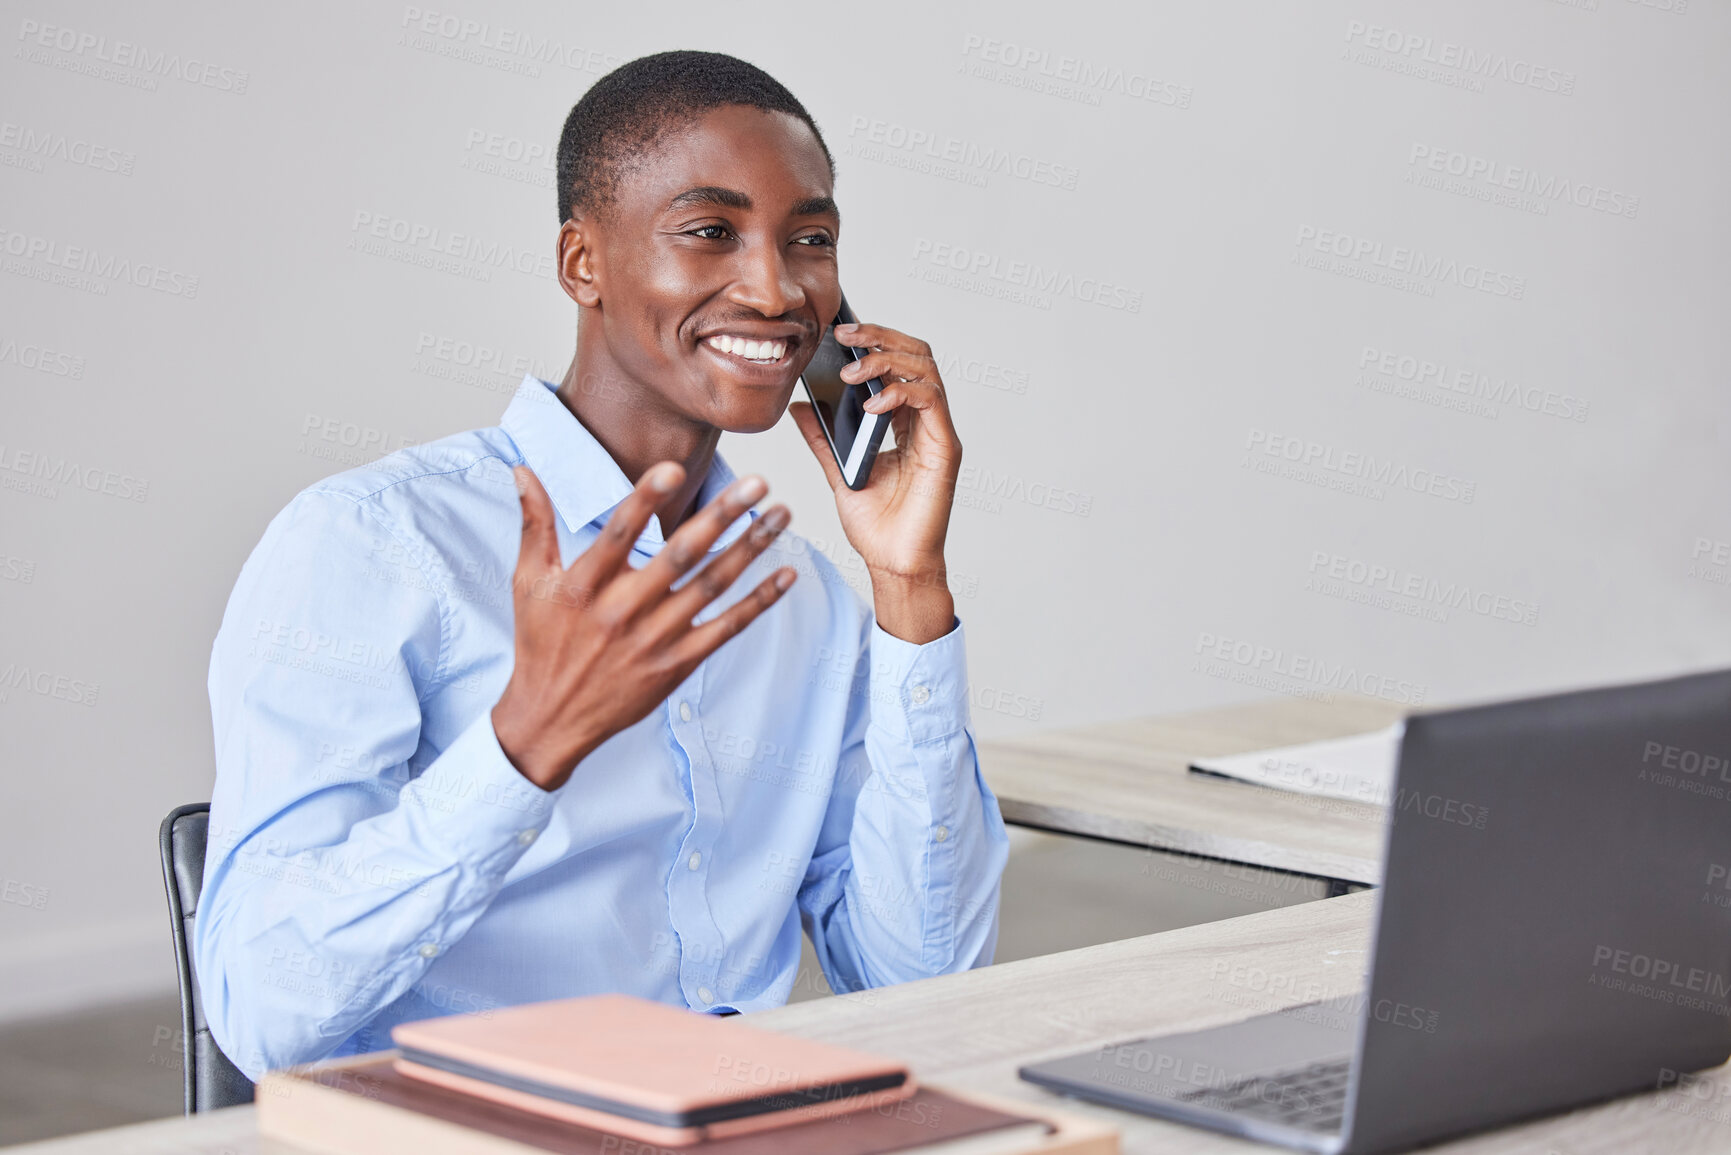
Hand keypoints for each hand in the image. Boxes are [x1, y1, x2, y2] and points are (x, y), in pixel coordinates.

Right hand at [490, 463, 795, 790]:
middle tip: (757, 483)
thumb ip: (534, 524)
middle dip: (722, 515)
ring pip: (711, 586)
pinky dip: (759, 602)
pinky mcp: (677, 664)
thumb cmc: (541, 645)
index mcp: (584, 585)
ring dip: (751, 548)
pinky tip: (785, 574)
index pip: (618, 534)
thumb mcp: (528, 583)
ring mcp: (654, 639)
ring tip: (781, 514)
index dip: (645, 501)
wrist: (550, 720)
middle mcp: (623, 610)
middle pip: (680, 555)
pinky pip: (726, 627)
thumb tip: (522, 472)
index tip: (673, 470)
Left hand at [788, 321, 958, 642]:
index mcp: (903, 422)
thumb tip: (801, 405)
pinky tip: (873, 404)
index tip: (837, 331)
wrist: (891, 563)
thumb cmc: (875, 525)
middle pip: (916, 354)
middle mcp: (925, 422)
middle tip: (844, 334)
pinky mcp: (945, 448)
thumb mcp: (837, 470)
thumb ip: (822, 438)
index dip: (872, 340)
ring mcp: (938, 432)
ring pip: (926, 368)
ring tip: (852, 371)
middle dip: (879, 337)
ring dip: (887, 360)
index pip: (897, 362)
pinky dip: (902, 392)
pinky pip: (930, 401)